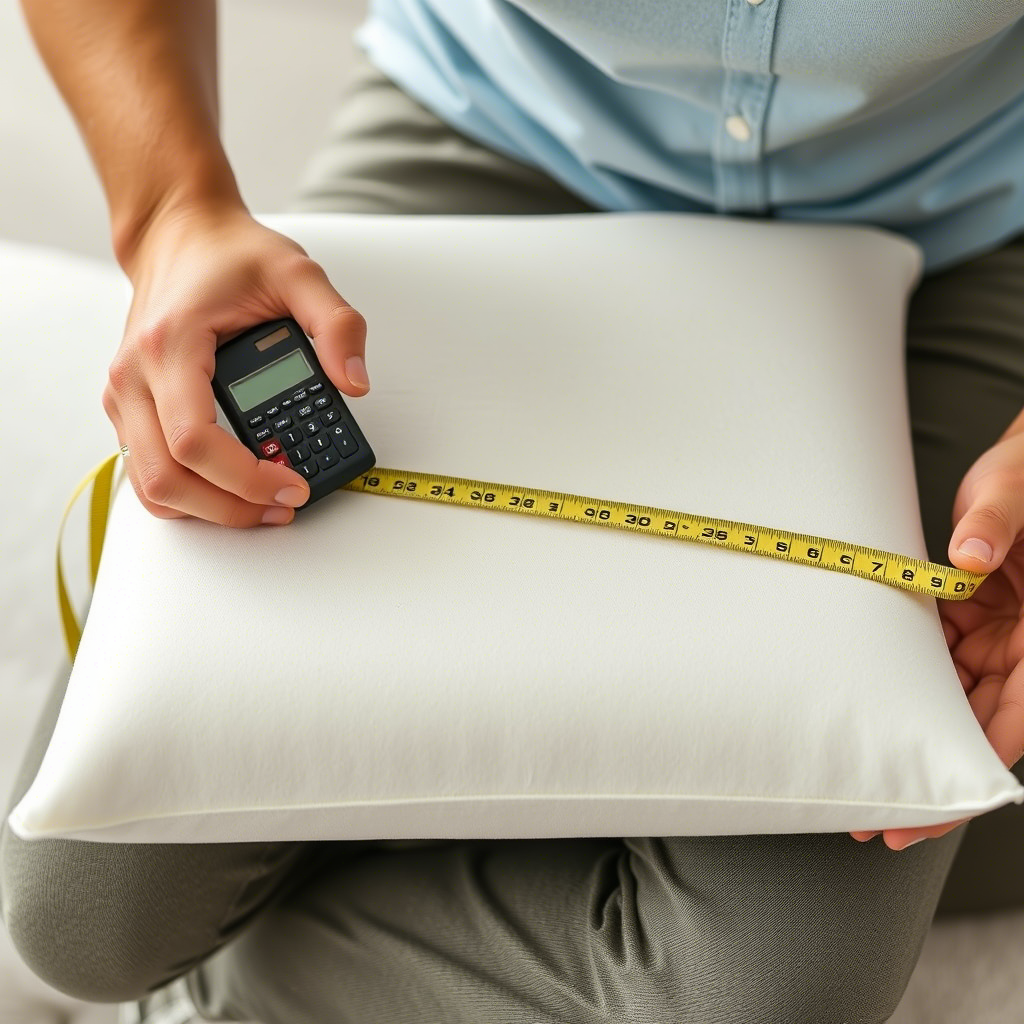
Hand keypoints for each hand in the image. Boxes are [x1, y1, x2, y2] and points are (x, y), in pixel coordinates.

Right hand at [103, 197, 369, 526]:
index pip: (195, 440)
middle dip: (230, 508)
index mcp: (170, 345)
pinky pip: (148, 472)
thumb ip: (337, 324)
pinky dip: (189, 494)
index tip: (293, 487)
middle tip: (284, 507)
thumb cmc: (229, 254)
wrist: (179, 236)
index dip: (245, 479)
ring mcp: (124, 396)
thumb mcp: (298, 273)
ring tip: (263, 507)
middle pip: (167, 478)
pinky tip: (231, 491)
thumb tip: (355, 383)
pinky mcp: (128, 409)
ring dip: (208, 510)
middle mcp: (134, 376)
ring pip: (151, 486)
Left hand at [851, 421, 1023, 849]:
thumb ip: (996, 521)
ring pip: (954, 700)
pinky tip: (871, 703)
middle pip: (980, 728)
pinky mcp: (971, 618)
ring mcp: (997, 637)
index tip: (936, 809)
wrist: (1023, 467)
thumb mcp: (1016, 490)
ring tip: (864, 773)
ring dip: (913, 734)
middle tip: (881, 818)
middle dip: (935, 777)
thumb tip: (967, 556)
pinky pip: (938, 660)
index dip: (977, 775)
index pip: (1015, 726)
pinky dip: (906, 683)